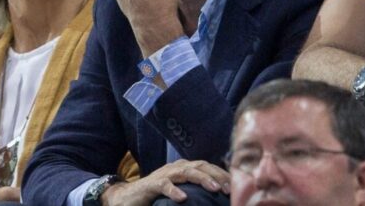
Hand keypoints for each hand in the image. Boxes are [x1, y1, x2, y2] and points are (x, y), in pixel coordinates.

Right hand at [102, 160, 230, 205]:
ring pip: (186, 172)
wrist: (129, 197)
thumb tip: (216, 195)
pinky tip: (183, 198)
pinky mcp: (152, 184)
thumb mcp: (180, 191)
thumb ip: (194, 190)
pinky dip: (174, 191)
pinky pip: (165, 185)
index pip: (207, 166)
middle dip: (217, 175)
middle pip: (201, 166)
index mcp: (185, 168)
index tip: (235, 184)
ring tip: (214, 189)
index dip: (222, 173)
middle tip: (230, 188)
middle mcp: (176, 167)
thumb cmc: (158, 195)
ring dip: (202, 179)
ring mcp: (164, 174)